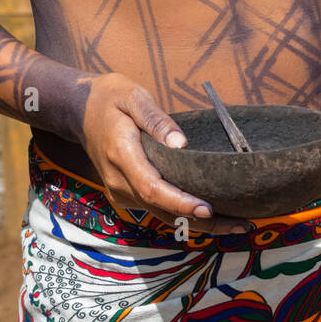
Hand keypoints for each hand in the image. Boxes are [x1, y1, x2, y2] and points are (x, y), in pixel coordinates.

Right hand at [79, 72, 249, 234]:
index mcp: (122, 155)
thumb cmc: (109, 98)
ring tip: (236, 224)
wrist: (78, 110)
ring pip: (161, 215)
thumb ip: (155, 119)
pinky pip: (156, 210)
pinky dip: (183, 215)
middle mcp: (119, 182)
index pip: (153, 189)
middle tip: (242, 225)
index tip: (209, 209)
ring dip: (197, 224)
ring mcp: (121, 192)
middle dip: (202, 222)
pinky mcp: (126, 194)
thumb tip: (180, 143)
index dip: (181, 203)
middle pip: (162, 210)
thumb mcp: (133, 96)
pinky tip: (210, 216)